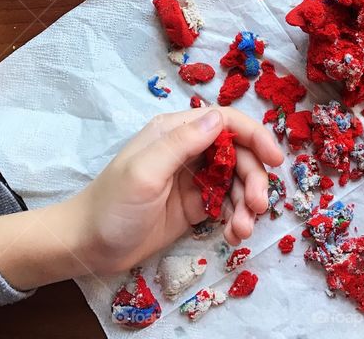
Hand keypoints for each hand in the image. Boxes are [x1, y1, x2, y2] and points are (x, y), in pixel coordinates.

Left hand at [0, 107, 283, 289]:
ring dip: (247, 202)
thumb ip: (182, 143)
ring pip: (237, 181)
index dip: (256, 137)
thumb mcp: (145, 172)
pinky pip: (227, 204)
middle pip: (239, 154)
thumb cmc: (112, 205)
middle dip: (254, 179)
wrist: (87, 246)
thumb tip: (219, 118)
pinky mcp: (194, 205)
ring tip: (241, 229)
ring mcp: (193, 178)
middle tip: (258, 207)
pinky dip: (236, 217)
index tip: (276, 160)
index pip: (227, 122)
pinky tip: (233, 233)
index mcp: (176, 132)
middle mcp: (189, 150)